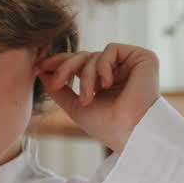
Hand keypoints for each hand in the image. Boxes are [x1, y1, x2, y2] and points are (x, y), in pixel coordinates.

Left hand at [37, 43, 159, 153]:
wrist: (131, 132)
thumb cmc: (107, 126)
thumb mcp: (76, 106)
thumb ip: (60, 90)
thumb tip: (41, 72)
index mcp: (104, 83)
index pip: (80, 64)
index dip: (60, 62)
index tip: (41, 66)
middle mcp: (118, 71)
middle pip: (84, 56)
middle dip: (66, 67)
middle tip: (57, 83)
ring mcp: (130, 64)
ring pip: (94, 54)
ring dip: (86, 75)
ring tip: (88, 98)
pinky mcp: (142, 57)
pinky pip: (110, 49)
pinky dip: (102, 65)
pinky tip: (107, 84)